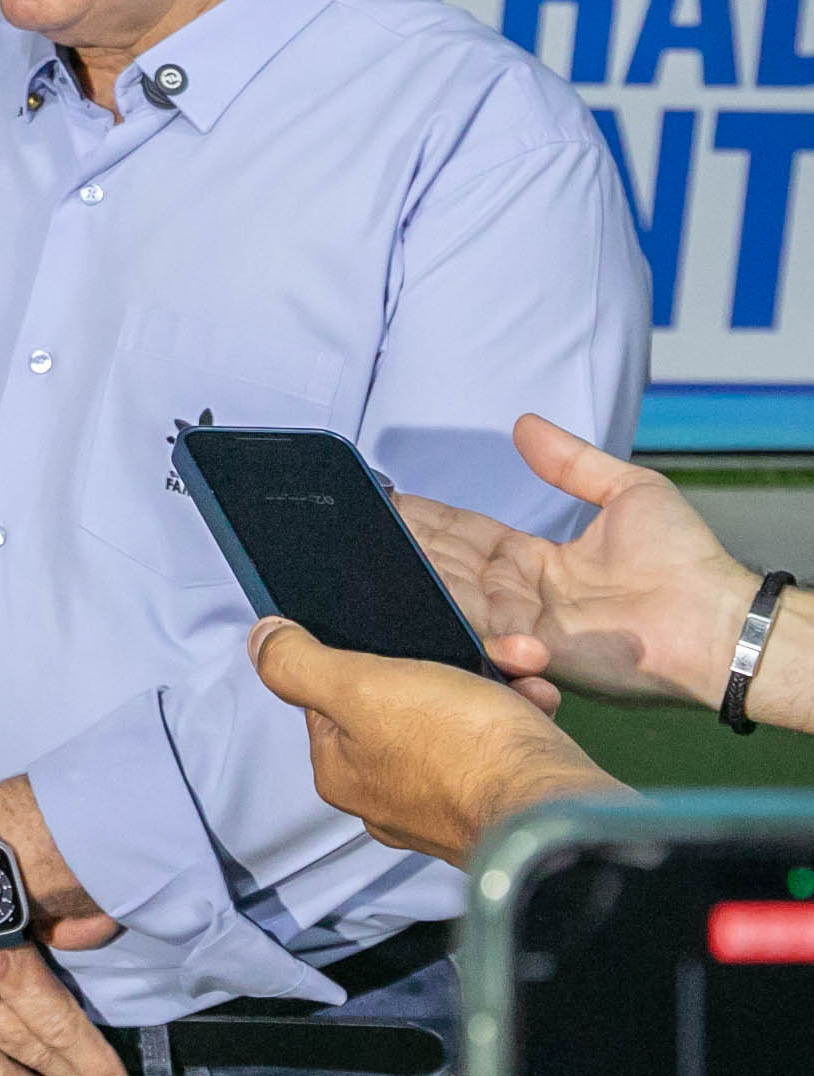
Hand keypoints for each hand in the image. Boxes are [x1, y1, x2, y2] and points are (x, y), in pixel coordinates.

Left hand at [250, 616, 625, 866]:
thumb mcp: (362, 687)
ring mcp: (445, 807)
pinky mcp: (498, 808)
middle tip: (488, 648)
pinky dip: (521, 714)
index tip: (412, 635)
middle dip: (452, 665)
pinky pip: (500, 746)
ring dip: (494, 681)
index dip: (373, 655)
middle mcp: (386, 797)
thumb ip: (300, 664)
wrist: (556, 812)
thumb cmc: (457, 746)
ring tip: (522, 667)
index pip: (335, 694)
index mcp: (343, 772)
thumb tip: (261, 641)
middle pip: (405, 702)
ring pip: (460, 719)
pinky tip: (539, 700)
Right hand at [398, 413, 754, 705]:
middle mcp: (521, 595)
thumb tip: (524, 423)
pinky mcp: (533, 652)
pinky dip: (445, 609)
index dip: (428, 518)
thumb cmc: (684, 560)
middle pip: (447, 564)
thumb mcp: (628, 491)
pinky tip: (410, 583)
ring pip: (451, 593)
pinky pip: (478, 628)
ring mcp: (524, 627)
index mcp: (536, 560)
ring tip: (372, 545)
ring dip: (414, 570)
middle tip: (358, 521)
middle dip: (404, 542)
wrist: (717, 617)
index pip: (467, 535)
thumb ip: (572, 462)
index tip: (389, 498)